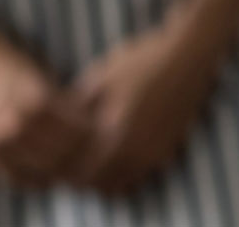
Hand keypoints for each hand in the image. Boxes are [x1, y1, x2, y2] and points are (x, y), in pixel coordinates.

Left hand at [65, 0, 238, 195]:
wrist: (190, 55)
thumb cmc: (143, 59)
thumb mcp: (102, 77)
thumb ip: (77, 107)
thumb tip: (52, 126)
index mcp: (115, 134)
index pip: (77, 171)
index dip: (60, 169)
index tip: (48, 159)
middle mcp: (136, 151)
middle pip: (96, 184)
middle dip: (78, 176)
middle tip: (64, 162)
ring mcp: (155, 154)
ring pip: (118, 184)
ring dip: (100, 178)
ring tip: (87, 160)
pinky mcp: (168, 150)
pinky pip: (138, 175)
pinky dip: (121, 172)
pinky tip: (113, 154)